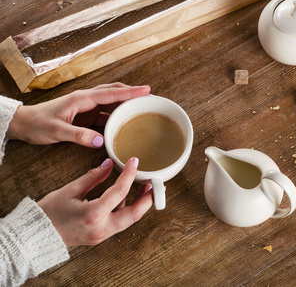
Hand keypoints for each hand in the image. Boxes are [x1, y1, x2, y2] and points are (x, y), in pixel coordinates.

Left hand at [6, 82, 149, 146]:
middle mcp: (87, 100)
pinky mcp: (86, 116)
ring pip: (112, 102)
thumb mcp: (57, 131)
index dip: (130, 92)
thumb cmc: (38, 124)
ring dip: (127, 103)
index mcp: (82, 99)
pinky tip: (126, 122)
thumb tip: (101, 142)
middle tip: (151, 98)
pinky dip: (118, 115)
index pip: (111, 93)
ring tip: (143, 108)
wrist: (24, 124)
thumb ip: (79, 135)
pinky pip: (106, 113)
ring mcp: (87, 107)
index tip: (147, 90)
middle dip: (133, 93)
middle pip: (115, 92)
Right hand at [38, 157, 152, 246]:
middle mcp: (101, 228)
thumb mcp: (70, 190)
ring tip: (145, 188)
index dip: (130, 175)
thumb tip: (109, 164)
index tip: (135, 162)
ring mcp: (102, 235)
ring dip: (139, 205)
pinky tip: (127, 197)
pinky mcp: (100, 237)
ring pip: (129, 220)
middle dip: (148, 199)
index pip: (120, 192)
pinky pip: (119, 223)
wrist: (36, 235)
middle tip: (156, 184)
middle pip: (135, 214)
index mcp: (93, 214)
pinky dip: (126, 210)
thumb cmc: (49, 212)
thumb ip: (93, 177)